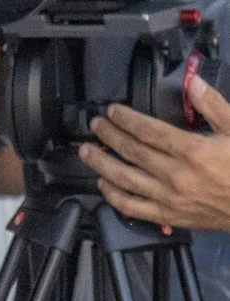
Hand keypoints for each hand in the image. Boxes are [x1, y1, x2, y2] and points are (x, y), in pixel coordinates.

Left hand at [80, 77, 229, 230]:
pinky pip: (133, 208)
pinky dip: (114, 196)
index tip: (113, 111)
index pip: (148, 131)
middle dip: (109, 136)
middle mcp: (177, 176)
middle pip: (132, 151)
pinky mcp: (169, 216)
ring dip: (101, 164)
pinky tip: (104, 185)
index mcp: (193, 152)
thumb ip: (213, 106)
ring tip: (87, 152)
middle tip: (96, 125)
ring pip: (125, 179)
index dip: (126, 119)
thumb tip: (194, 83)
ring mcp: (170, 198)